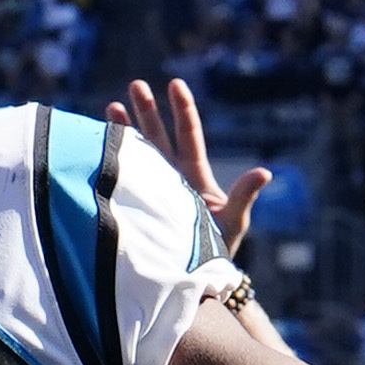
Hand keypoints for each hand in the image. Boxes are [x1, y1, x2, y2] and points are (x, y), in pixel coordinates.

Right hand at [105, 74, 268, 257]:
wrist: (194, 280)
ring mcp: (154, 190)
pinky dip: (113, 162)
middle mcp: (173, 178)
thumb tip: (265, 172)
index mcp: (195, 177)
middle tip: (135, 85)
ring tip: (111, 106)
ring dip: (126, 129)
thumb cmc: (217, 252)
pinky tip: (99, 148)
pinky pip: (125, 179)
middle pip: (159, 136)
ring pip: (139, 153)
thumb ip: (245, 196)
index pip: (188, 136)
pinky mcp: (138, 206)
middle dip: (147, 111)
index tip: (175, 85)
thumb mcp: (233, 220)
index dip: (182, 111)